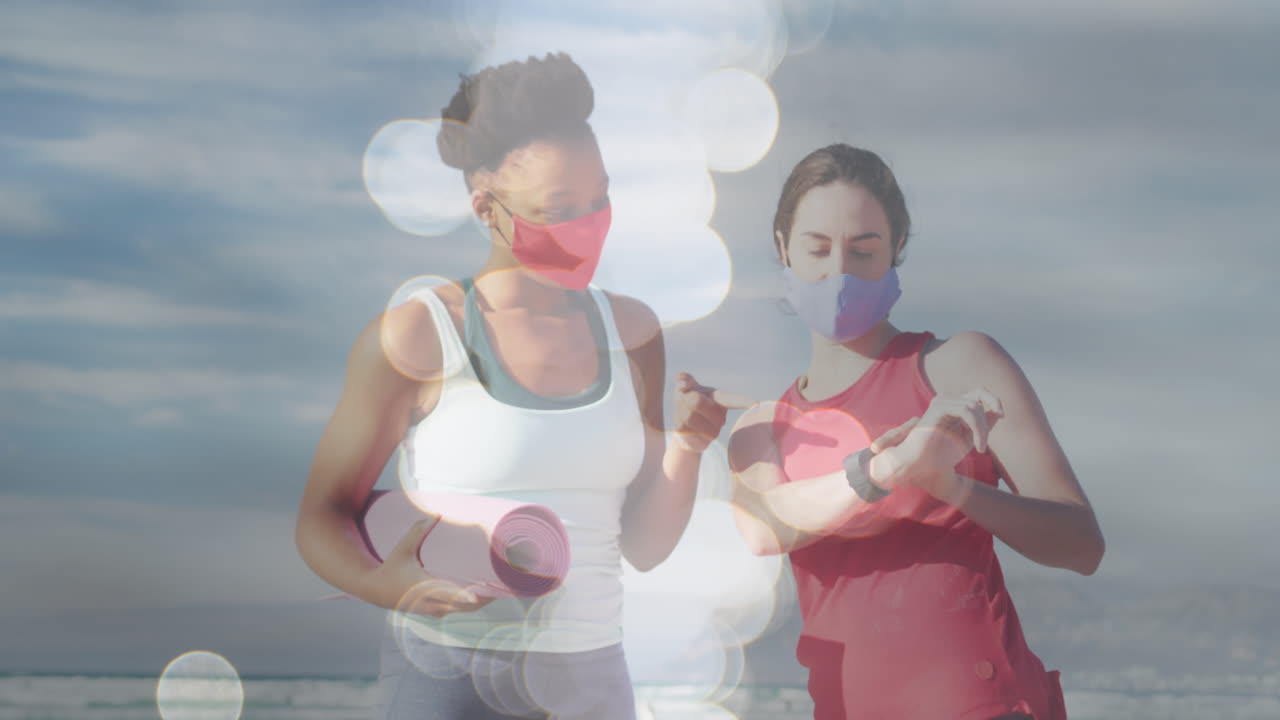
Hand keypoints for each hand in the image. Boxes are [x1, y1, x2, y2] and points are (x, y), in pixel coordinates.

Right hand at [368, 517, 496, 617]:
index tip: (479, 596)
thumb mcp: (402, 549)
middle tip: (501, 587)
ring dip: (478, 604)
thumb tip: (435, 514)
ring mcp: (432, 609)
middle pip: (461, 606)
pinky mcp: (433, 612)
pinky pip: (456, 611)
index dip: (464, 597)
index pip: (447, 595)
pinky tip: (482, 597)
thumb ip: (417, 531)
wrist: (375, 590)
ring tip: (497, 590)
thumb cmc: (390, 568)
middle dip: (482, 599)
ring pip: (461, 611)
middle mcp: (429, 602)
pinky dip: (469, 606)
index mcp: (423, 587)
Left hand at [671, 373, 755, 452]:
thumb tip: (683, 385)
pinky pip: (684, 433)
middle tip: (683, 401)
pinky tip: (683, 428)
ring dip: (679, 414)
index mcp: (718, 398)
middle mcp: (720, 416)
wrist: (681, 427)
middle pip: (696, 401)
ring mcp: (713, 431)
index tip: (756, 405)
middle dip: (685, 399)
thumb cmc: (685, 400)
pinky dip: (679, 428)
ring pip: (688, 417)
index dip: (743, 401)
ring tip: (683, 415)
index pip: (732, 399)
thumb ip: (683, 379)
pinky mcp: (702, 444)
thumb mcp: (684, 386)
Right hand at [869, 388, 1003, 496]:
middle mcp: (946, 401)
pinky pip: (966, 411)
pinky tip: (976, 445)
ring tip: (980, 447)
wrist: (923, 467)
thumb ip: (982, 425)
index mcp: (953, 406)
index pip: (978, 394)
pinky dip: (976, 427)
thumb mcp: (969, 440)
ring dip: (982, 428)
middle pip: (978, 395)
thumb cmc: (941, 455)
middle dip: (988, 418)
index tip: (1002, 416)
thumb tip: (997, 412)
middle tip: (984, 442)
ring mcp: (941, 402)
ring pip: (974, 406)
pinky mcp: (937, 408)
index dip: (993, 401)